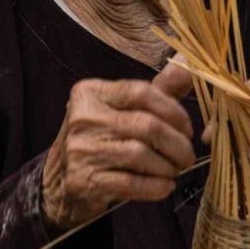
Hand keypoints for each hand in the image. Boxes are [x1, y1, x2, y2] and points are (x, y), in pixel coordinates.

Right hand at [41, 60, 194, 231]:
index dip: (174, 110)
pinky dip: (155, 187)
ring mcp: (81, 150)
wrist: (60, 180)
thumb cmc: (101, 138)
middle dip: (177, 144)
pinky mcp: (83, 180)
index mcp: (91, 92)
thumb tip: (188, 61)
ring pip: (141, 154)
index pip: (141, 92)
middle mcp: (83, 117)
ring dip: (168, 166)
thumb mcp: (123, 108)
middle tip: (187, 156)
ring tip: (176, 170)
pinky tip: (165, 186)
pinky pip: (131, 183)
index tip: (188, 128)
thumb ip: (159, 88)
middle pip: (146, 126)